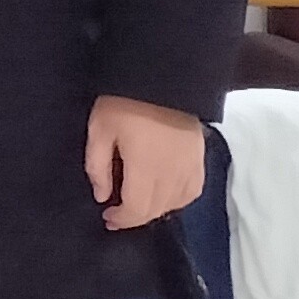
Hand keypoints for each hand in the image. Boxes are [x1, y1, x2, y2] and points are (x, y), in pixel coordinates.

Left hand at [87, 95, 208, 232]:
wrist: (162, 78)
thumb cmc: (124, 102)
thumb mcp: (99, 130)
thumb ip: (98, 166)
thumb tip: (102, 196)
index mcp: (146, 168)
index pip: (138, 209)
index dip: (122, 220)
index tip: (107, 218)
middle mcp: (172, 173)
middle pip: (157, 209)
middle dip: (135, 217)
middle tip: (118, 213)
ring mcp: (190, 166)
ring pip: (176, 203)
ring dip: (156, 209)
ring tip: (138, 202)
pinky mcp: (200, 158)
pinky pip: (193, 191)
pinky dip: (178, 199)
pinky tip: (165, 195)